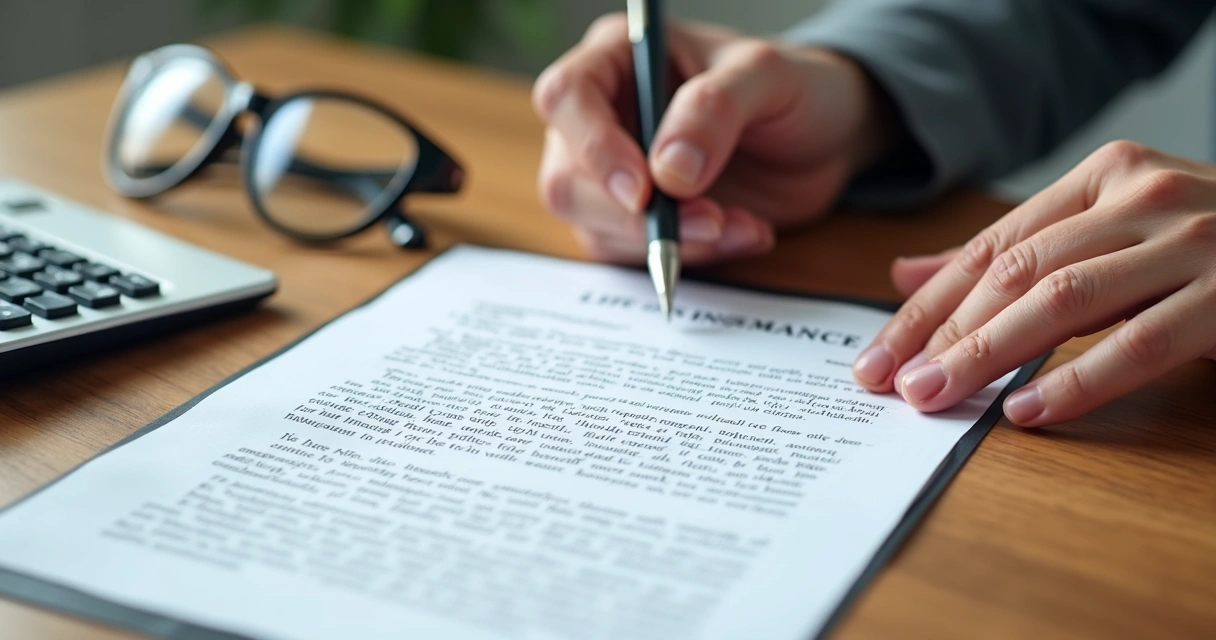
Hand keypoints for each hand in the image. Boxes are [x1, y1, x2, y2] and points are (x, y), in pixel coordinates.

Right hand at [531, 14, 895, 263]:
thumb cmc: (793, 88)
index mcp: (618, 58)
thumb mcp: (768, 76)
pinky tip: (741, 234)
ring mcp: (613, 175)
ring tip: (741, 225)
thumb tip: (668, 170)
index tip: (643, 189)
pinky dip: (691, 257)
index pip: (567, 97)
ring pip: (596, 228)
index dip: (593, 147)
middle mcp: (603, 117)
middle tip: (710, 221)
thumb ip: (715, 108)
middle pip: (567, 179)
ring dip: (670, 242)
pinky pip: (635, 255)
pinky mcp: (636, 222)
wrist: (825, 139)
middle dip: (636, 216)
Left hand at [853, 141, 1215, 425]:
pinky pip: (1141, 343)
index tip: (877, 356)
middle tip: (895, 385)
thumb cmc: (1205, 250)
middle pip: (1016, 272)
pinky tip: (1027, 412)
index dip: (926, 306)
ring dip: (988, 354)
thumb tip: (906, 276)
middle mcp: (1143, 196)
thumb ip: (1013, 254)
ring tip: (938, 397)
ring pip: (1063, 299)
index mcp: (1104, 178)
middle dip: (944, 334)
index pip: (991, 247)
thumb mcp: (1106, 237)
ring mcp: (1194, 241)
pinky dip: (1079, 381)